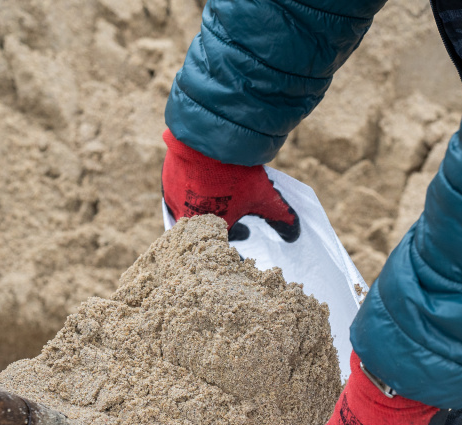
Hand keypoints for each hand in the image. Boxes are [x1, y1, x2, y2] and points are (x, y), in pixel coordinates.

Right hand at [161, 129, 299, 241]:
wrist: (209, 138)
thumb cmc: (238, 174)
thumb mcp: (266, 196)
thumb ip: (281, 217)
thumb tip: (295, 233)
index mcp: (208, 232)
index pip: (222, 248)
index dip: (236, 245)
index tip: (245, 238)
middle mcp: (186, 222)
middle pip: (203, 232)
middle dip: (221, 228)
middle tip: (236, 223)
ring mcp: (172, 201)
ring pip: (188, 213)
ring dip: (204, 210)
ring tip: (221, 201)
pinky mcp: (166, 181)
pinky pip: (178, 194)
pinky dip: (191, 192)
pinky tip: (205, 184)